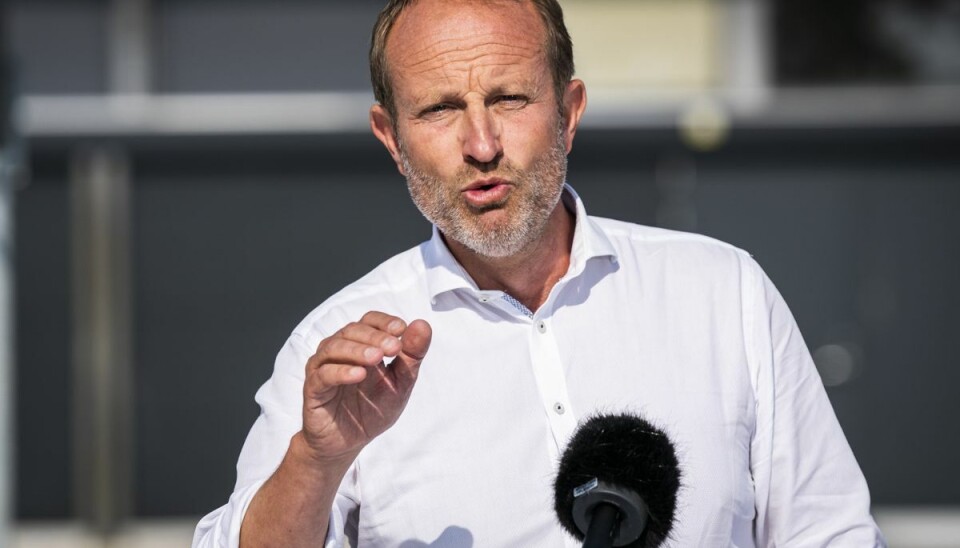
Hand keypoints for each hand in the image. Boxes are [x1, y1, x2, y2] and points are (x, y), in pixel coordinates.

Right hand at [300, 311, 431, 464]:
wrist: (349, 443)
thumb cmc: (373, 409)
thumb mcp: (400, 383)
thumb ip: (412, 356)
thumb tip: (423, 325)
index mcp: (361, 345)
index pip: (369, 321)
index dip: (384, 322)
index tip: (402, 329)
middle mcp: (339, 351)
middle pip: (352, 330)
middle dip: (375, 337)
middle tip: (394, 347)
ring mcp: (323, 367)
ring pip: (334, 347)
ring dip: (357, 350)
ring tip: (376, 358)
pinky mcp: (313, 388)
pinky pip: (323, 374)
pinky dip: (341, 372)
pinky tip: (358, 375)